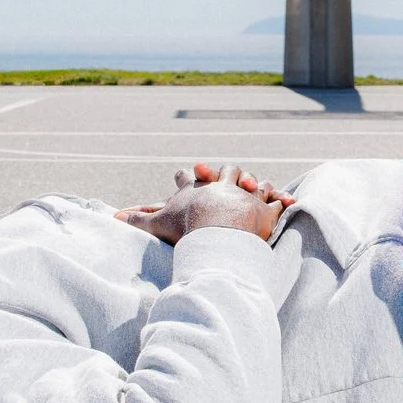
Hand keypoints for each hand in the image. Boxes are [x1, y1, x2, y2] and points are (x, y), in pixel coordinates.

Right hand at [116, 163, 295, 244]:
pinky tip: (289, 204)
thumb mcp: (158, 223)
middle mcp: (224, 186)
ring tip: (257, 188)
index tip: (189, 171)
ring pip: (254, 184)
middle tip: (229, 176)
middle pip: (226, 172)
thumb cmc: (187, 227)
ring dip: (257, 186)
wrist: (217, 231)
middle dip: (226, 174)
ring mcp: (246, 196)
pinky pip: (277, 204)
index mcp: (199, 189)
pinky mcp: (266, 210)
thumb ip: (137, 221)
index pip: (189, 178)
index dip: (188, 175)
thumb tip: (112, 220)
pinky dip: (282, 203)